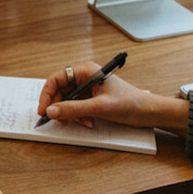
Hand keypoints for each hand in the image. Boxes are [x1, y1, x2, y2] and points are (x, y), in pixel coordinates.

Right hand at [37, 61, 187, 136]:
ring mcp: (89, 88)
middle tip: (59, 121)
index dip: (47, 94)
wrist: (149, 112)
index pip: (57, 78)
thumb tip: (51, 111)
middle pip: (61, 91)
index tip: (43, 110)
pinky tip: (89, 122)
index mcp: (86, 71)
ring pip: (69, 100)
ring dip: (72, 113)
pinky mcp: (94, 98)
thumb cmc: (129, 103)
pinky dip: (80, 116)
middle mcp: (85, 77)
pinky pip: (78, 106)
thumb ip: (73, 109)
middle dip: (60, 107)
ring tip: (83, 122)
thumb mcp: (99, 108)